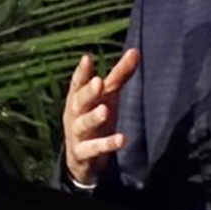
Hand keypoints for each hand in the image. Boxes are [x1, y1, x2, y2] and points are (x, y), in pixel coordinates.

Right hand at [62, 48, 139, 184]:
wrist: (80, 158)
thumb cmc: (95, 117)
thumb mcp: (107, 96)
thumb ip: (119, 75)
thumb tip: (135, 50)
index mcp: (77, 98)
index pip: (78, 83)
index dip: (82, 72)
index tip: (87, 58)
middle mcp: (74, 114)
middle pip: (79, 101)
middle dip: (88, 92)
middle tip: (98, 82)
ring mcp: (77, 134)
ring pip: (83, 125)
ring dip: (93, 117)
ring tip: (104, 110)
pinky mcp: (83, 154)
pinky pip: (94, 149)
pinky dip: (107, 144)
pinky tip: (122, 139)